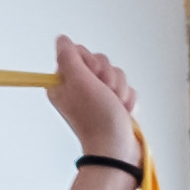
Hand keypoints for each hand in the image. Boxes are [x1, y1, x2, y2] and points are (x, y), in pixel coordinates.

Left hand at [49, 35, 143, 171]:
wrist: (117, 149)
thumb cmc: (97, 119)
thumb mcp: (79, 81)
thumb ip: (69, 56)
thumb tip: (62, 39)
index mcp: (63, 83)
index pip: (78, 52)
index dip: (90, 62)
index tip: (92, 77)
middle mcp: (78, 88)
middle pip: (99, 62)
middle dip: (108, 77)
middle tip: (105, 94)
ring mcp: (97, 97)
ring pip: (115, 74)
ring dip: (119, 89)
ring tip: (115, 106)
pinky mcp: (113, 104)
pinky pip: (125, 89)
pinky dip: (127, 100)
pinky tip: (122, 111)